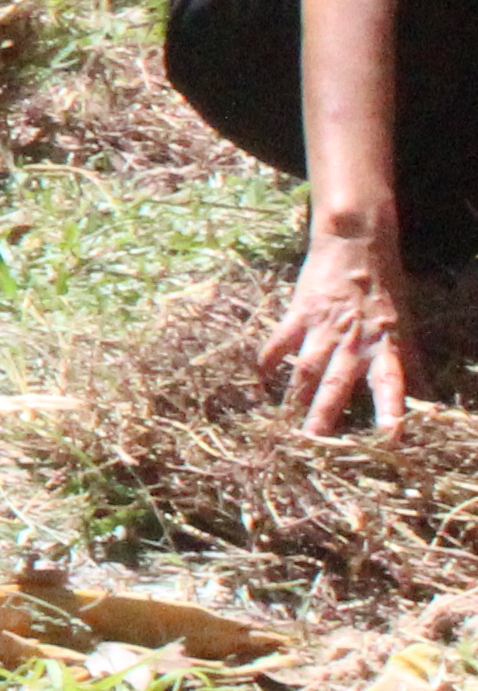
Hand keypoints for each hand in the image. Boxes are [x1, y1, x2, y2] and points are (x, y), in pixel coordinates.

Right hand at [259, 220, 427, 434]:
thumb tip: (431, 402)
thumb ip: (411, 365)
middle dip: (323, 416)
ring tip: (283, 422)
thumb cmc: (386, 290)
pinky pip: (279, 342)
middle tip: (312, 444)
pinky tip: (259, 377)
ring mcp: (324, 329)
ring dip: (293, 397)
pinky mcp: (299, 313)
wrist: (356, 246)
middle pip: (337, 386)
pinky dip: (268, 360)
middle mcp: (355, 343)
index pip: (391, 385)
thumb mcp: (406, 327)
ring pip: (305, 369)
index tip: (390, 439)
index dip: (390, 411)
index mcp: (386, 347)